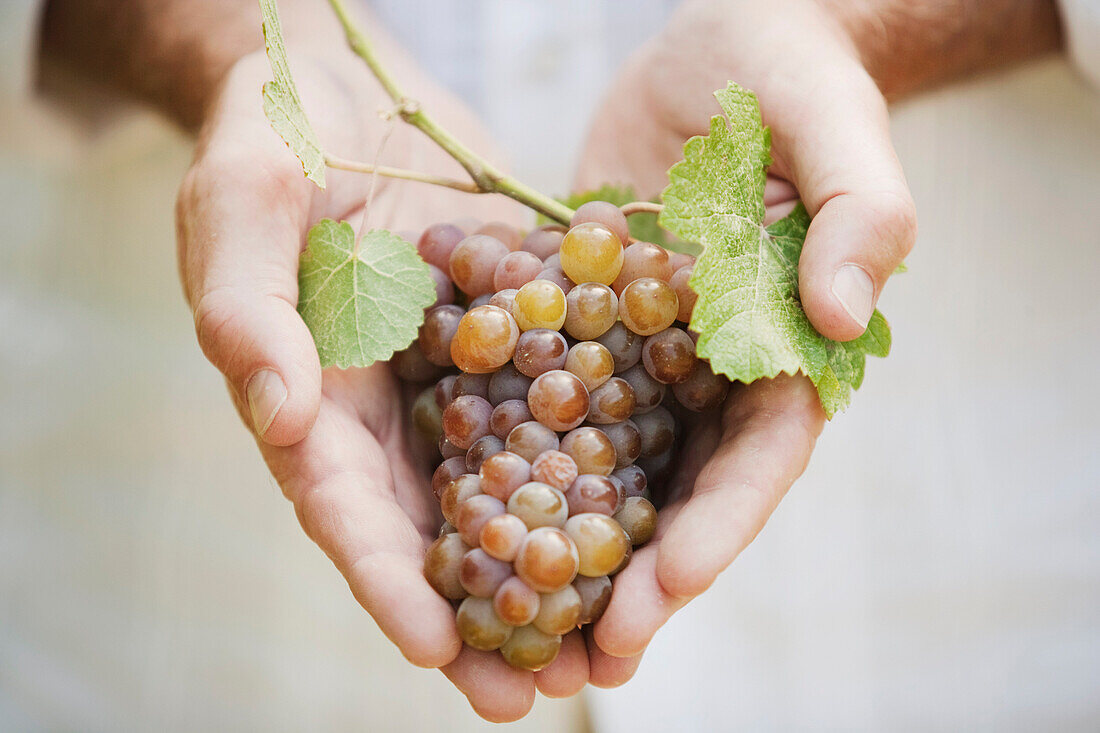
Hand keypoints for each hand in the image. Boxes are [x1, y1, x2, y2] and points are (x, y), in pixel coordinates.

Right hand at [176, 51, 569, 720]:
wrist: (343, 86)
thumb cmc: (271, 138)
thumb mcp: (243, 205)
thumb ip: (246, 306)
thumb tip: (277, 412)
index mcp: (311, 396)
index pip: (343, 507)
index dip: (383, 579)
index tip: (431, 647)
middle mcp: (387, 409)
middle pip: (430, 529)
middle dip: (477, 615)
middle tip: (531, 695)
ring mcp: (454, 380)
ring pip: (503, 491)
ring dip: (548, 568)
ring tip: (600, 646)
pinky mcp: (515, 340)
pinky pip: (556, 410)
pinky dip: (591, 468)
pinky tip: (643, 520)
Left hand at [573, 0, 906, 673]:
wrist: (718, 48)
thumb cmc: (791, 78)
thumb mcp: (833, 128)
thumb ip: (857, 215)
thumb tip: (844, 315)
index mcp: (788, 351)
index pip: (763, 457)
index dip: (722, 525)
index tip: (668, 580)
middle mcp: (715, 374)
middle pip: (682, 493)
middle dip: (641, 577)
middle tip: (587, 653)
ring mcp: (646, 359)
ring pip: (609, 471)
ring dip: (571, 551)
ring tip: (525, 625)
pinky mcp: (584, 329)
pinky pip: (547, 402)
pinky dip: (515, 461)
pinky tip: (469, 516)